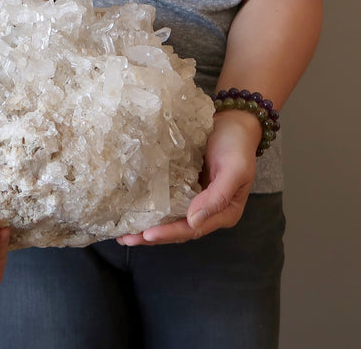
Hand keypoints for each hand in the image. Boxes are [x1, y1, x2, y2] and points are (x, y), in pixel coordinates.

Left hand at [116, 110, 259, 245]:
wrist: (233, 122)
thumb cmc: (237, 145)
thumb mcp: (234, 170)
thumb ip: (217, 197)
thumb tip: (193, 221)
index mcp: (224, 212)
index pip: (193, 229)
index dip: (169, 233)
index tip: (148, 234)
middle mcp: (208, 211)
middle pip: (178, 229)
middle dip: (153, 236)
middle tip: (126, 239)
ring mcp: (194, 199)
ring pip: (170, 219)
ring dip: (148, 226)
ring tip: (124, 233)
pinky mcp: (183, 186)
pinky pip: (166, 201)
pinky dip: (151, 209)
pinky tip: (133, 211)